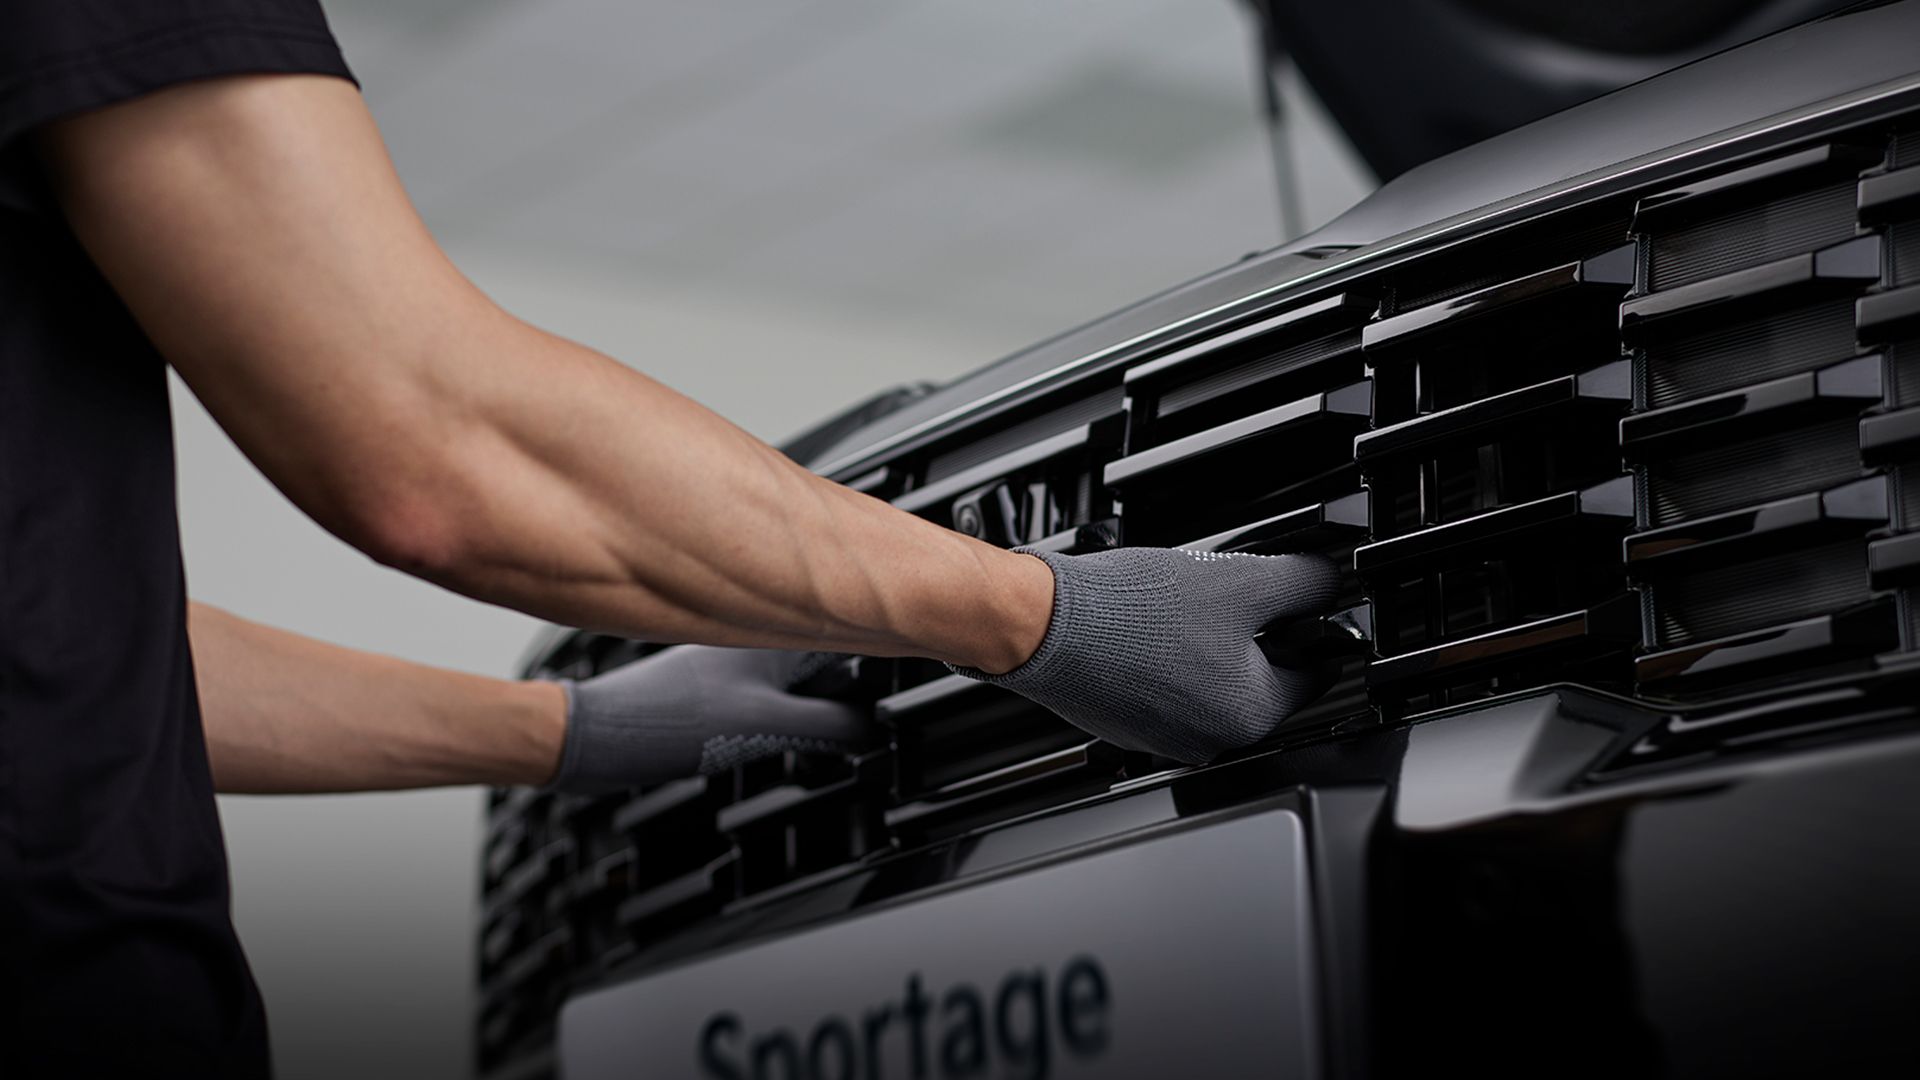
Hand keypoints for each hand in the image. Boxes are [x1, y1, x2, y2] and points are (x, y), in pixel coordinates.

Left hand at [550, 646, 872, 792]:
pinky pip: (774, 692)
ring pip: (802, 674)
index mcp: (776, 630)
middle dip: (854, 685)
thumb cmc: (667, 722)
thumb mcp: (769, 726)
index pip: (851, 632)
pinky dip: (792, 713)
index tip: (914, 672)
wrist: (599, 739)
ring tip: (838, 734)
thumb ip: (833, 726)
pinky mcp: (717, 687)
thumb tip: (880, 730)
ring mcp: (735, 660)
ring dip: (822, 701)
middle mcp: (757, 635)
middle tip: (876, 721)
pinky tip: (792, 738)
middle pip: (830, 653)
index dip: (886, 654)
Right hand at [952, 548, 1343, 762]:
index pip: (1312, 673)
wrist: (1043, 624)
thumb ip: (1303, 582)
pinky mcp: (1125, 724)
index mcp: (1248, 715)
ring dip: (1208, 648)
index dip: (1314, 628)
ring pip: (1209, 685)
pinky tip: (1151, 624)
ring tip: (1186, 604)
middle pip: (1258, 682)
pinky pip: (1165, 691)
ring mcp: (1162, 738)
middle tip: (1237, 592)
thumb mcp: (1239, 579)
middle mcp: (1209, 740)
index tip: (1309, 604)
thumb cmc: (1130, 612)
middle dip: (1255, 637)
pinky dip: (1167, 660)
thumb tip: (1331, 581)